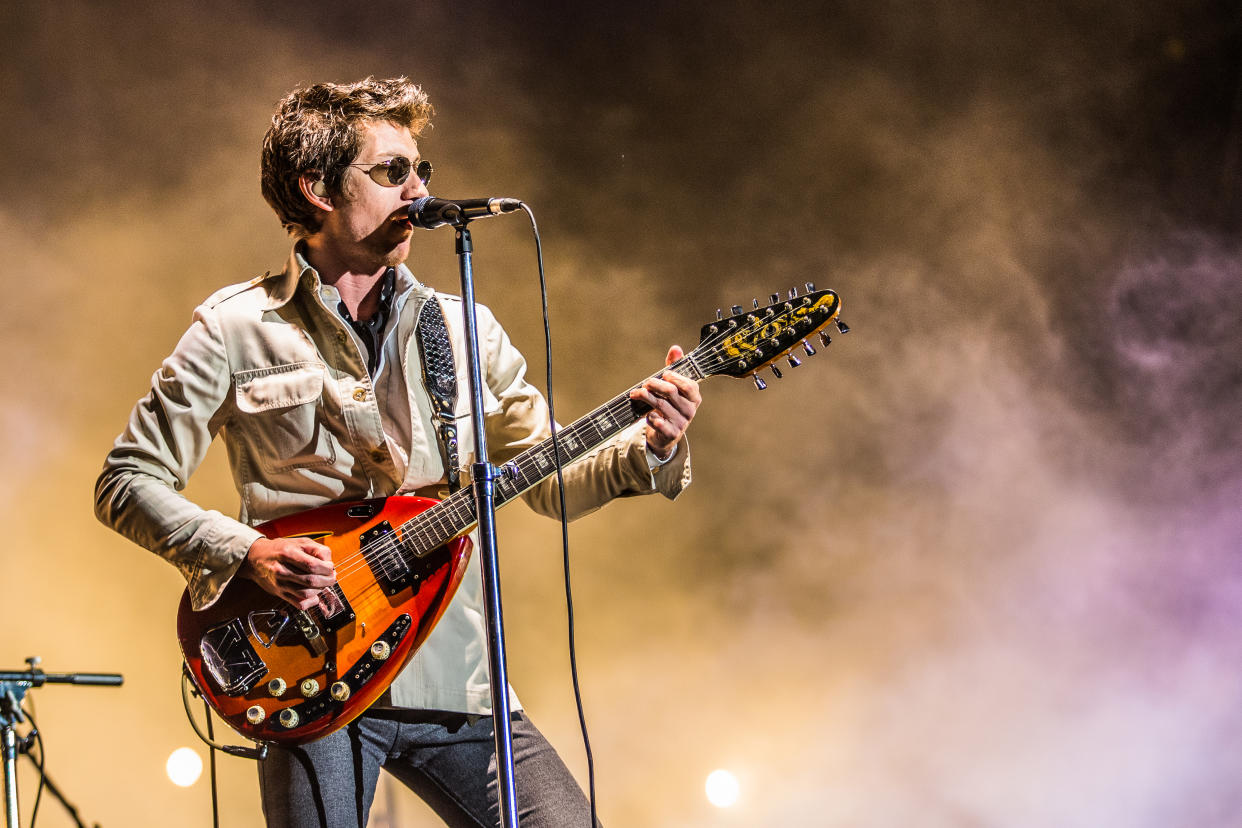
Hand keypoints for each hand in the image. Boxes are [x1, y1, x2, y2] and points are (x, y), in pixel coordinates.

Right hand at [240, 536, 335, 609]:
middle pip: (310, 580)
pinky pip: (298, 603)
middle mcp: (282, 570)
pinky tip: (314, 596)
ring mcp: (280, 584)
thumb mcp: (299, 541)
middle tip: (331, 577)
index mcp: (288, 554)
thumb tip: (329, 562)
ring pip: (305, 593)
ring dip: (320, 590)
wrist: (256, 558)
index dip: (326, 568)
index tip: (331, 567)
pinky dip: (310, 602)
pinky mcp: (279, 593)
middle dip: (327, 580)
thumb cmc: (280, 549)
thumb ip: (316, 549)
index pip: (312, 565)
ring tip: (324, 584)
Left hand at [629, 345, 701, 460]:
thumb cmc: (670, 406)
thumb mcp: (673, 387)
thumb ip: (674, 368)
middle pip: (671, 392)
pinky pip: (657, 421)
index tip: (664, 374)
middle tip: (645, 383)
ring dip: (645, 397)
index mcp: (694, 398)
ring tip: (636, 393)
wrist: (665, 435)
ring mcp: (681, 423)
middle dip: (655, 384)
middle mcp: (690, 411)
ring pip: (660, 405)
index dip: (675, 377)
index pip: (688, 385)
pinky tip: (646, 414)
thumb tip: (676, 349)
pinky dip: (649, 416)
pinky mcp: (671, 434)